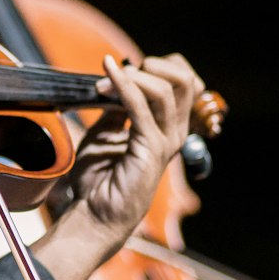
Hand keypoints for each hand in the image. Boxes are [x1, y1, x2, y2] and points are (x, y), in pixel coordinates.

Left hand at [31, 52, 202, 279]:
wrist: (93, 214)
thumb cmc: (99, 179)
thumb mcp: (106, 133)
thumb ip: (116, 108)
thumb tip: (113, 80)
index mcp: (169, 128)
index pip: (185, 82)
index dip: (159, 66)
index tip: (124, 67)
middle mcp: (175, 133)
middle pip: (185, 81)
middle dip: (154, 65)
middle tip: (121, 68)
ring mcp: (166, 142)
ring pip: (167, 90)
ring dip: (134, 76)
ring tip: (105, 77)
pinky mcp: (150, 149)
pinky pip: (140, 107)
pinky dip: (123, 84)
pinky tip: (107, 73)